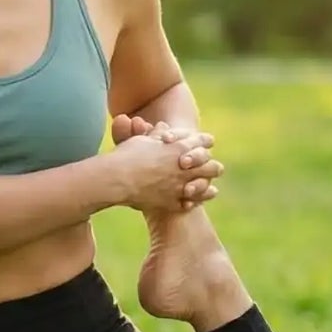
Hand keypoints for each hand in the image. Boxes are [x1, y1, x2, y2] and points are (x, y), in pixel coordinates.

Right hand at [108, 130, 223, 213]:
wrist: (116, 179)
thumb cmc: (126, 155)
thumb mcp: (142, 140)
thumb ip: (157, 135)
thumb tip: (164, 127)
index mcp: (180, 148)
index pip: (202, 142)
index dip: (206, 142)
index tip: (209, 143)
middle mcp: (184, 167)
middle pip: (210, 166)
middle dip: (212, 166)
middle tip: (215, 168)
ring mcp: (179, 186)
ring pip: (204, 186)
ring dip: (207, 186)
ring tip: (212, 189)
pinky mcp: (171, 203)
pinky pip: (188, 204)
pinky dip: (192, 203)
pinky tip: (193, 203)